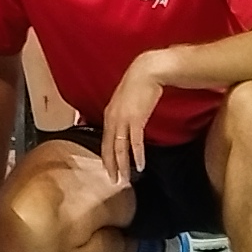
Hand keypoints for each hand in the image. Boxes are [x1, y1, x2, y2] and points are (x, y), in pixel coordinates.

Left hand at [98, 65, 171, 184]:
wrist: (146, 71)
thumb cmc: (138, 83)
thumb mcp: (126, 100)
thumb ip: (123, 113)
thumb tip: (127, 124)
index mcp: (109, 114)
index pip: (105, 140)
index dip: (105, 156)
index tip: (108, 168)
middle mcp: (112, 119)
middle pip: (109, 147)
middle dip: (110, 165)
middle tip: (113, 180)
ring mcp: (123, 119)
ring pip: (120, 148)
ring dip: (123, 165)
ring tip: (125, 178)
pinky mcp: (136, 119)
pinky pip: (135, 142)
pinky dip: (137, 155)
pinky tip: (140, 165)